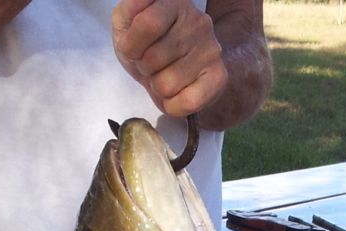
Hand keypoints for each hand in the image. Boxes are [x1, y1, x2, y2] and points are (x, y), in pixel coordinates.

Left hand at [112, 0, 228, 117]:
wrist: (174, 64)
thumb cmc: (146, 42)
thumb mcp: (126, 22)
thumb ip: (129, 13)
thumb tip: (140, 5)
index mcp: (173, 2)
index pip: (148, 25)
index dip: (131, 46)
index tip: (132, 49)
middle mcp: (198, 21)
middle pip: (153, 59)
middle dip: (144, 68)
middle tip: (151, 63)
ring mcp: (211, 48)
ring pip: (166, 85)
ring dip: (157, 86)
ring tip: (164, 74)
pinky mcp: (219, 75)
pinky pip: (189, 102)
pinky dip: (173, 106)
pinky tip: (175, 92)